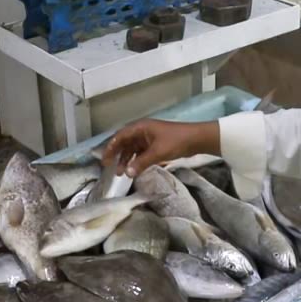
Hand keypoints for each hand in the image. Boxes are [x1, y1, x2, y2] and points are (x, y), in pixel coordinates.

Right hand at [101, 119, 219, 177]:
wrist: (196, 140)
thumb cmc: (176, 141)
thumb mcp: (157, 153)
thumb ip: (141, 163)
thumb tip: (126, 173)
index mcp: (140, 127)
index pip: (120, 136)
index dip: (111, 148)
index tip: (104, 160)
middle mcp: (142, 131)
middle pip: (124, 143)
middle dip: (117, 156)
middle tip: (109, 168)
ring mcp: (148, 138)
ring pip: (132, 149)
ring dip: (127, 160)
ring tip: (122, 174)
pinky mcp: (155, 145)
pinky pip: (141, 153)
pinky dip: (136, 161)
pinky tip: (134, 170)